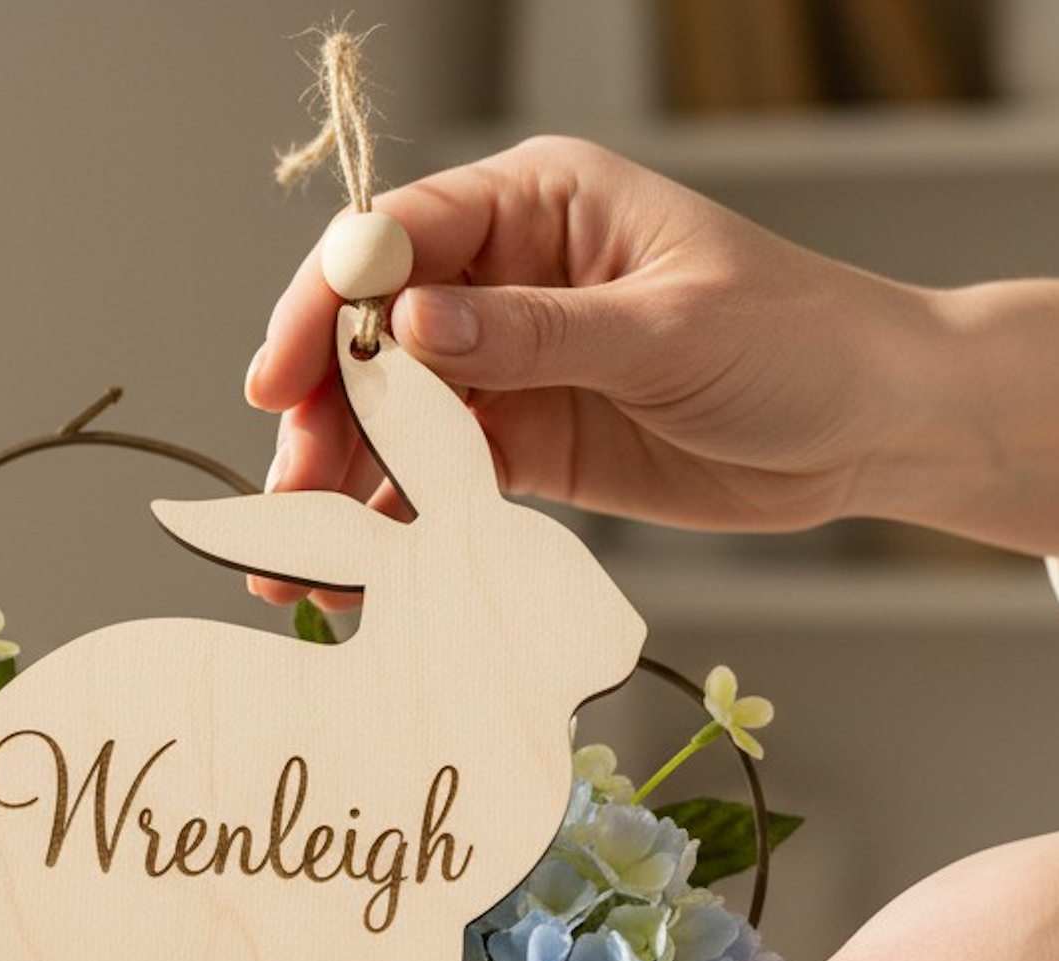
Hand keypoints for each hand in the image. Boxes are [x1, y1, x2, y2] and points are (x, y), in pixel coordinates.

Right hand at [245, 136, 1058, 607]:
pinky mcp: (521, 445)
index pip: (401, 239)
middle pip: (375, 337)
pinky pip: (436, 480)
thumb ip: (535, 332)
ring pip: (394, 419)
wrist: (865, 429)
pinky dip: (394, 523)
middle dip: (324, 415)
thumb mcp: (666, 329)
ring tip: (303, 561)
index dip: (327, 307)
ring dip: (343, 485)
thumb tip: (411, 326)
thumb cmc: (794, 342)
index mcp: (540, 206)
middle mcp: (506, 279)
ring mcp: (508, 367)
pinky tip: (360, 569)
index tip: (281, 379)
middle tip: (291, 495)